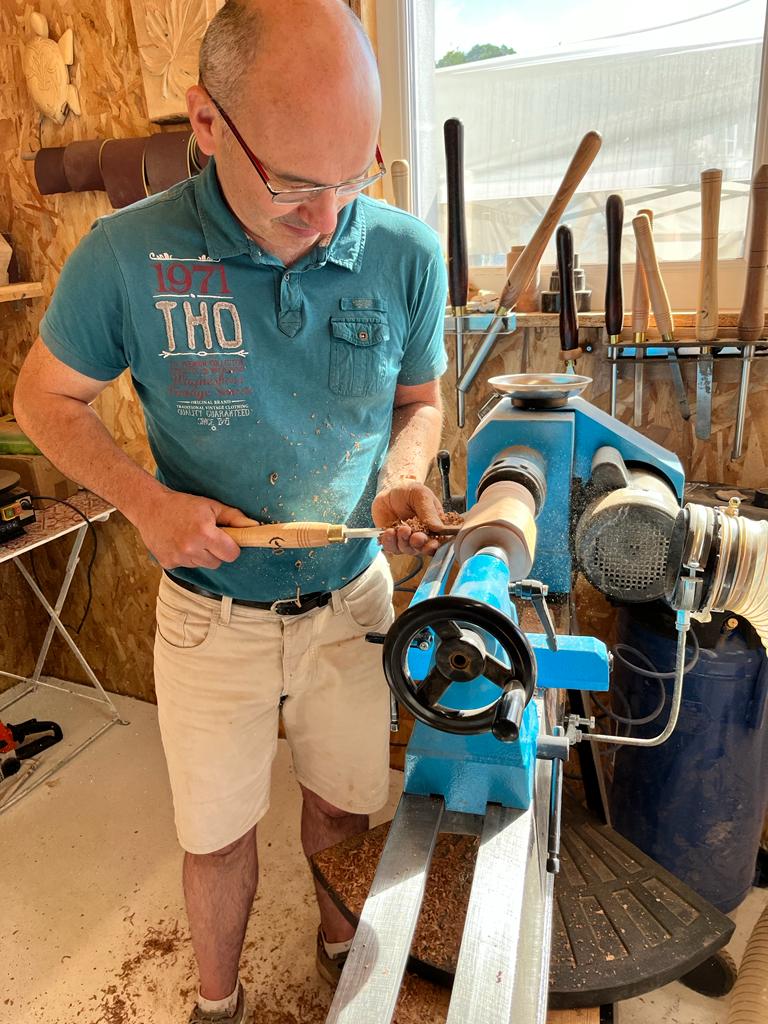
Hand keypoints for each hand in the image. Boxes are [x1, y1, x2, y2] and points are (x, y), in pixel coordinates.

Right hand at [133, 488, 256, 569]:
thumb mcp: (211, 506)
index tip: (226, 539)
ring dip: (201, 555)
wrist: (150, 507)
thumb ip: (234, 518)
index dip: (231, 547)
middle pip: (218, 562)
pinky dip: (186, 557)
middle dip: (216, 551)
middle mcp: (191, 548)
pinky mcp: (168, 563)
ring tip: (191, 537)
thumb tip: (255, 527)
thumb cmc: (183, 504)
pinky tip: (179, 542)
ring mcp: (178, 557)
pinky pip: (187, 566)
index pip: (231, 554)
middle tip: (206, 536)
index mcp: (205, 533)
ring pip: (203, 565)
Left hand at [372, 482, 445, 556]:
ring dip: (404, 542)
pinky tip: (389, 531)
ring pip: (407, 550)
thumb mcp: (422, 495)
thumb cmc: (409, 492)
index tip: (432, 543)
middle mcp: (422, 536)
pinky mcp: (392, 541)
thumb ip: (429, 512)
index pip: (439, 542)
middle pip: (423, 550)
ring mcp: (407, 540)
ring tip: (402, 528)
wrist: (389, 490)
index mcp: (434, 526)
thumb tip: (439, 528)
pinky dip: (390, 542)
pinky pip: (391, 548)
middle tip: (416, 536)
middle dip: (419, 545)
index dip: (435, 546)